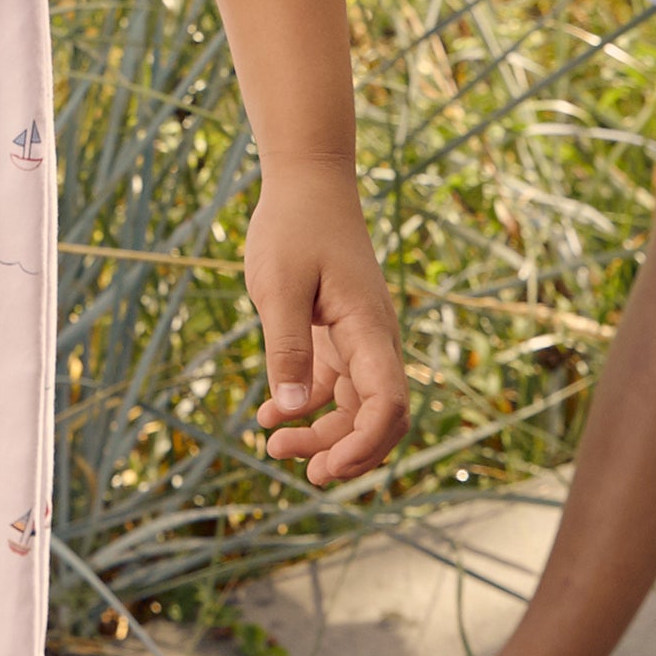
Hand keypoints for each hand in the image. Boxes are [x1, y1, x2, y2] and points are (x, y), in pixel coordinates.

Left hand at [244, 169, 409, 486]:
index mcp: (369, 328)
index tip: (325, 469)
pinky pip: (334, 386)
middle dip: (348, 452)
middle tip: (303, 472)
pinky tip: (267, 418)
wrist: (307, 182)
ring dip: (324, 435)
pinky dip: (307, 408)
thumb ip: (285, 348)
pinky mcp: (338, 332)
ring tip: (274, 446)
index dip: (365, 446)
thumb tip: (289, 410)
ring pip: (357, 407)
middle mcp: (374, 339)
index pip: (388, 404)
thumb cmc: (293, 227)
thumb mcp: (278, 287)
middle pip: (379, 416)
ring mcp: (358, 337)